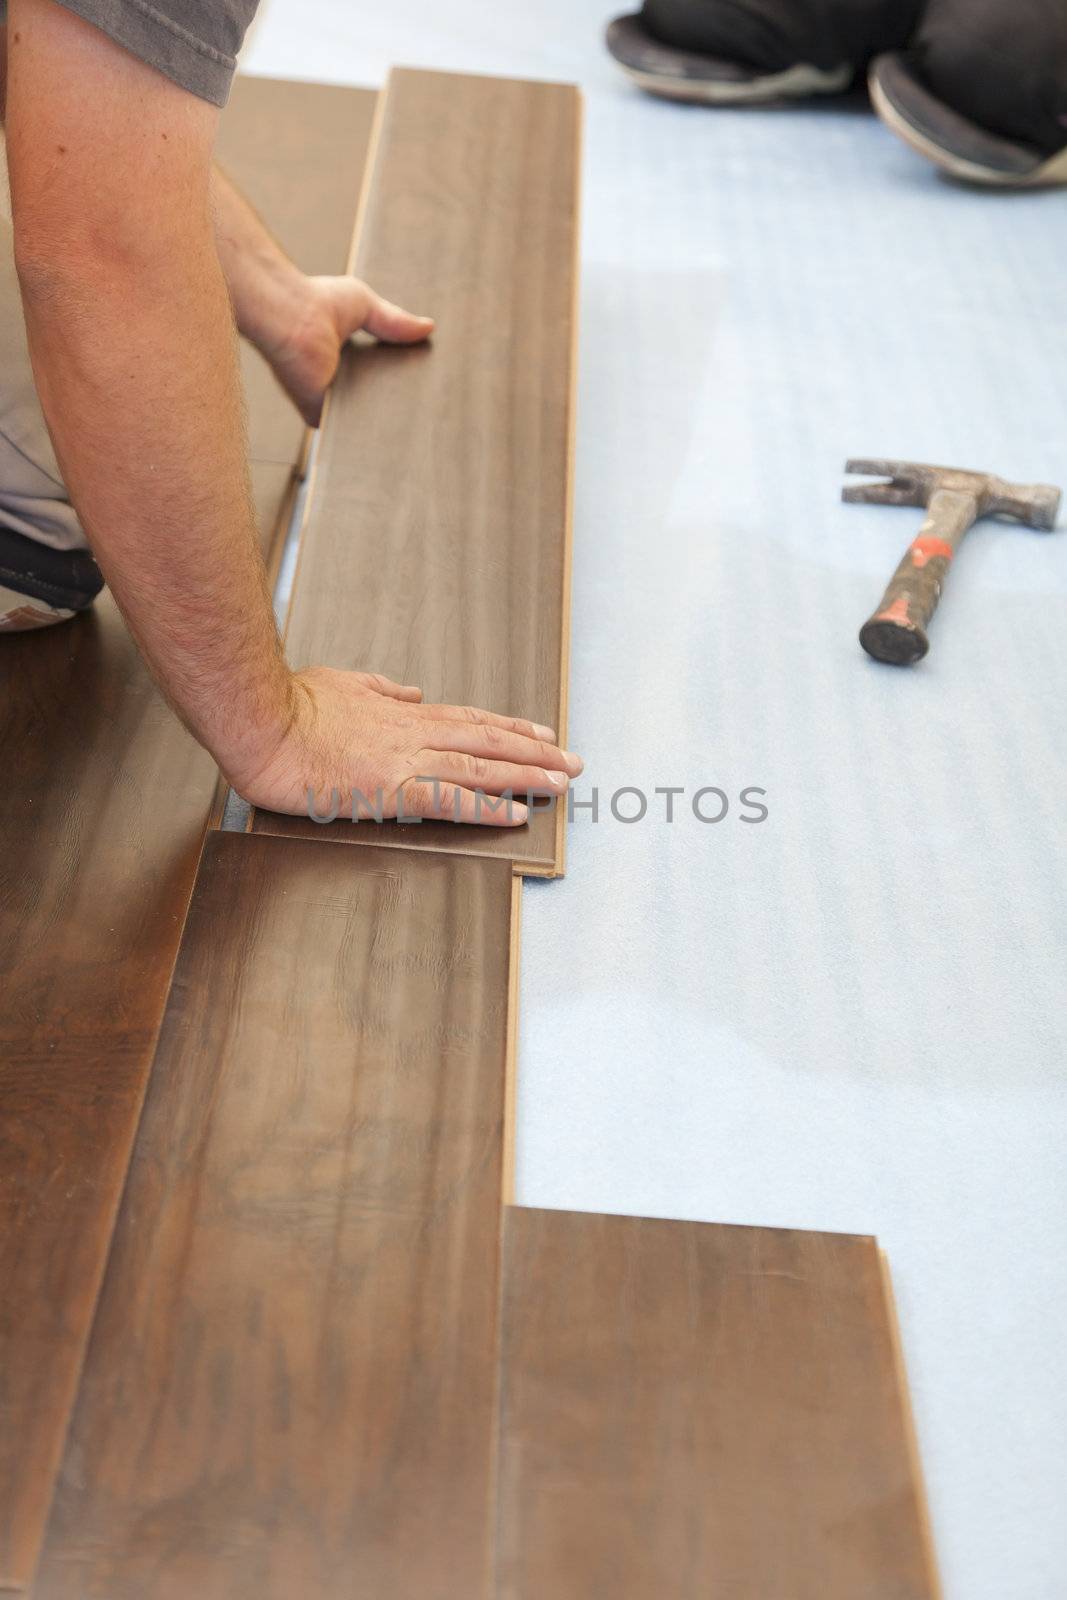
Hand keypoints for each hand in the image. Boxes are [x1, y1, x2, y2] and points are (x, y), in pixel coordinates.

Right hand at [232, 667, 582, 824]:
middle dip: (536, 752)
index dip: (509, 728)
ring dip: (526, 776)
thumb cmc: (291, 704)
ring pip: (480, 767)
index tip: (541, 735)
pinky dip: (487, 807)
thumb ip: (380, 688)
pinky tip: (515, 813)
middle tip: (573, 761)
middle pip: (488, 740)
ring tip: (561, 783)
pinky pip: (450, 800)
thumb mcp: (343, 682)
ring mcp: (405, 761)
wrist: (263, 723)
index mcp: (401, 712)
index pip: (469, 719)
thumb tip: (411, 691)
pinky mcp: (390, 791)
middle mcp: (413, 733)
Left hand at [266, 276, 433, 425]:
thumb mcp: (365, 305)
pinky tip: (399, 429)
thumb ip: (395, 321)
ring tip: (423, 421)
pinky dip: (371, 430)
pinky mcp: (321, 415)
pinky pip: (351, 430)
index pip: (375, 378)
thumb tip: (428, 327)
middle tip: (432, 407)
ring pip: (363, 419)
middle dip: (399, 404)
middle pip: (372, 401)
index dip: (399, 380)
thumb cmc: (316, 302)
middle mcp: (333, 383)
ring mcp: (327, 402)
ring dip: (388, 419)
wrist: (293, 317)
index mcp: (340, 358)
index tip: (427, 386)